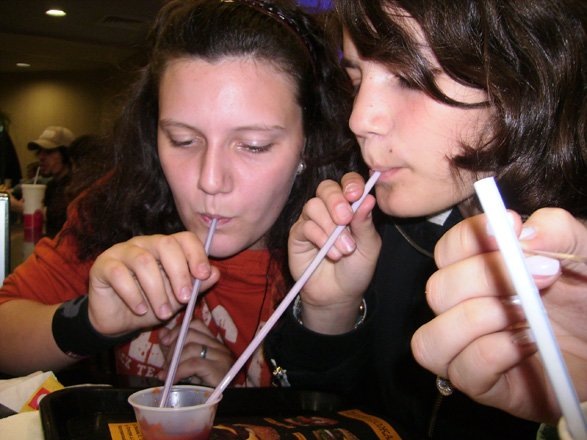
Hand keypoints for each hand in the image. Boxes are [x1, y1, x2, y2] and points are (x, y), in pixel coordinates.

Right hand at [87, 231, 219, 335]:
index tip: (203, 275)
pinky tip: (140, 310)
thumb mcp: (178, 299)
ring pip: (143, 261)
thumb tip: (215, 273)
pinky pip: (119, 274)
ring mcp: (122, 251)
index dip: (196, 254)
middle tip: (185, 299)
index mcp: (166, 247)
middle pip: (166, 245)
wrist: (119, 321)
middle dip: (179, 273)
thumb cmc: (151, 304)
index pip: (185, 238)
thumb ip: (196, 285)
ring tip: (164, 312)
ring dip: (157, 291)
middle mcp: (145, 243)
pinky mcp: (103, 265)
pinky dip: (133, 295)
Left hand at [157, 318, 232, 385]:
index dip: (177, 330)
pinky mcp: (219, 369)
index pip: (195, 323)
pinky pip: (194, 364)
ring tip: (167, 375)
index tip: (164, 341)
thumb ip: (173, 348)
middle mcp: (219, 346)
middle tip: (165, 365)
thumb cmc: (199, 385)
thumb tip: (162, 333)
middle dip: (172, 348)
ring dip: (174, 362)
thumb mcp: (183, 364)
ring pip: (191, 347)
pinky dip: (179, 371)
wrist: (215, 403)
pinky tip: (173, 380)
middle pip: (191, 333)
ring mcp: (221, 356)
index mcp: (211, 342)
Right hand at [288, 172, 379, 332]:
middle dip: (336, 201)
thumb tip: (368, 198)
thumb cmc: (356, 269)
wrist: (338, 295)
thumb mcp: (369, 247)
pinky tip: (330, 253)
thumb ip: (365, 223)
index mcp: (350, 206)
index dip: (351, 184)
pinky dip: (319, 237)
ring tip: (344, 249)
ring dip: (329, 226)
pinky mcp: (298, 234)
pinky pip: (304, 225)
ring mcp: (312, 220)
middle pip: (326, 188)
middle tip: (345, 220)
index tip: (357, 194)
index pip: (348, 183)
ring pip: (314, 206)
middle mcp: (329, 209)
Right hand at [411, 208, 586, 422]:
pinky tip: (530, 343)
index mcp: (481, 271)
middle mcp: (466, 308)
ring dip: (476, 320)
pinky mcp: (486, 386)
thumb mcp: (585, 254)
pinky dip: (494, 353)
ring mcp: (470, 349)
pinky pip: (463, 371)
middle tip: (540, 276)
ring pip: (431, 338)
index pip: (448, 250)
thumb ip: (559, 232)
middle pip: (437, 290)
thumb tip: (523, 233)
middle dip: (484, 278)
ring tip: (525, 314)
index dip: (470, 239)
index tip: (507, 230)